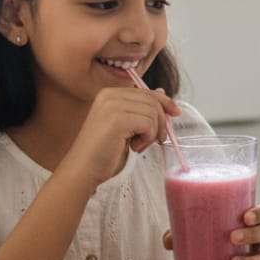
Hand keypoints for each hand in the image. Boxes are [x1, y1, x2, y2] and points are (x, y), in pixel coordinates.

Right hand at [62, 86, 179, 189]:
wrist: (83, 168)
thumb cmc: (103, 150)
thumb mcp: (125, 125)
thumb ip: (140, 108)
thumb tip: (161, 92)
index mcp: (109, 93)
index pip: (146, 91)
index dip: (164, 102)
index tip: (175, 112)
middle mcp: (109, 95)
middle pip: (152, 101)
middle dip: (160, 121)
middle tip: (154, 139)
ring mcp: (112, 105)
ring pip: (153, 112)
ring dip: (152, 133)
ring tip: (138, 144)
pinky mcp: (117, 119)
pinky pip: (148, 123)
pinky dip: (147, 138)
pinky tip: (134, 147)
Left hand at [163, 202, 259, 259]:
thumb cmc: (220, 246)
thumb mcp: (208, 237)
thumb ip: (187, 234)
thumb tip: (168, 240)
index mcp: (251, 217)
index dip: (258, 211)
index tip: (244, 215)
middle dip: (252, 229)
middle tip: (232, 236)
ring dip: (249, 248)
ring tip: (232, 257)